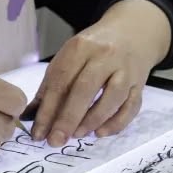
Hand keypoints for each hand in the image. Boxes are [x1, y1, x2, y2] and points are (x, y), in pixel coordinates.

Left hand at [30, 0, 172, 145]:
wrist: (132, 31)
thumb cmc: (94, 48)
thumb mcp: (70, 56)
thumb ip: (51, 84)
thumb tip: (31, 116)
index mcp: (81, 47)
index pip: (61, 80)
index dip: (48, 109)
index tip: (38, 133)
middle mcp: (105, 56)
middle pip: (85, 89)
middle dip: (68, 118)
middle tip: (55, 140)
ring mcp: (126, 69)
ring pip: (112, 98)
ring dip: (92, 120)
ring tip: (76, 135)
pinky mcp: (140, 83)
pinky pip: (131, 106)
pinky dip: (116, 123)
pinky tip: (100, 132)